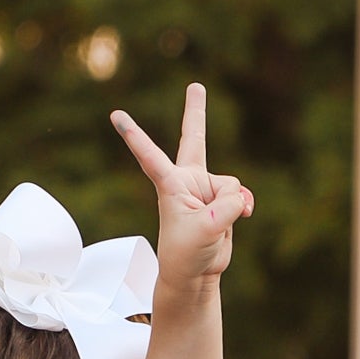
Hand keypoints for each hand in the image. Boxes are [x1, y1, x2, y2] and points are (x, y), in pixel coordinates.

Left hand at [111, 82, 251, 287]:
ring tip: (215, 226)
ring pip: (232, 184)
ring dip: (233, 206)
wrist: (196, 273)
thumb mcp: (207, 229)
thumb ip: (229, 205)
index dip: (134, 136)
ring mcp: (206, 189)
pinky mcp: (223, 199)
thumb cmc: (187, 254)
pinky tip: (239, 219)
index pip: (150, 156)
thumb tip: (242, 197)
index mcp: (170, 186)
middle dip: (196, 112)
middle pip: (194, 139)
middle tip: (195, 86)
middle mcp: (187, 182)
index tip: (115, 115)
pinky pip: (242, 195)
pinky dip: (244, 207)